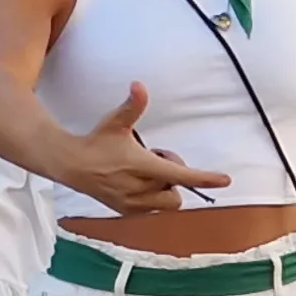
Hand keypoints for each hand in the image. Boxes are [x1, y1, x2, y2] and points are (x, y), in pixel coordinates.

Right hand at [58, 84, 230, 212]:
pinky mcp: (125, 211)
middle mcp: (139, 188)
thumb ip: (133, 106)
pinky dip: (152, 198)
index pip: (181, 174)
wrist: (71, 164)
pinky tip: (136, 184)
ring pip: (166, 201)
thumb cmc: (96, 142)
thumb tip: (139, 84)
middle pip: (176, 189)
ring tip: (145, 174)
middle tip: (155, 160)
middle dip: (173, 177)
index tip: (225, 180)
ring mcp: (132, 203)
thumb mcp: (115, 122)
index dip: (204, 177)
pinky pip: (153, 209)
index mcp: (141, 166)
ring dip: (163, 188)